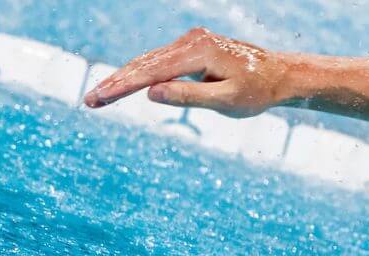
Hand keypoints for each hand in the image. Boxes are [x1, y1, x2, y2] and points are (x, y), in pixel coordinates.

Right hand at [83, 28, 286, 116]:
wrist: (279, 76)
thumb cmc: (257, 93)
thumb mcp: (226, 101)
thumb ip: (189, 97)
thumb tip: (151, 93)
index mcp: (198, 52)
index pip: (151, 72)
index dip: (122, 87)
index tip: (98, 98)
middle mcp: (191, 40)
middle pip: (144, 63)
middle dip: (115, 82)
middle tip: (89, 101)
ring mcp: (191, 41)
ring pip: (149, 60)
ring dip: (124, 78)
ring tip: (100, 97)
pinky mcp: (193, 47)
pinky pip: (161, 61)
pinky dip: (141, 73)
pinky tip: (124, 86)